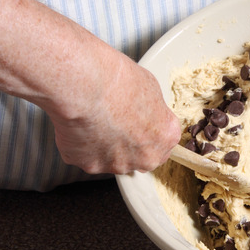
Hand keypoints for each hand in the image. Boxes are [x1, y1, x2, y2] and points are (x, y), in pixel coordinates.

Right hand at [49, 51, 181, 173]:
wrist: (90, 88)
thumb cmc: (120, 83)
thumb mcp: (151, 89)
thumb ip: (152, 112)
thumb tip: (146, 113)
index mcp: (166, 137)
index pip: (164, 142)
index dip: (150, 131)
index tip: (140, 122)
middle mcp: (146, 157)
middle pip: (140, 155)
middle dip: (130, 143)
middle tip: (117, 121)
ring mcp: (118, 164)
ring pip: (113, 158)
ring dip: (106, 145)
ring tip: (97, 120)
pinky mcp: (91, 166)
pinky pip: (89, 157)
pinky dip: (84, 145)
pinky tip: (83, 126)